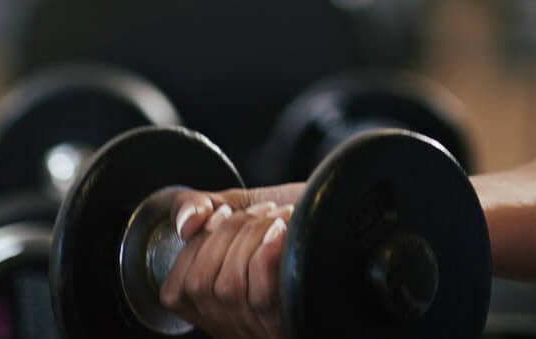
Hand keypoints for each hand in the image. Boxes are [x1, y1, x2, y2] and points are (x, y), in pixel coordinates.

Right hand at [159, 185, 303, 338]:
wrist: (358, 221)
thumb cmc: (300, 217)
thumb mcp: (243, 208)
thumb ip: (202, 209)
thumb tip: (184, 222)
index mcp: (217, 306)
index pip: (177, 290)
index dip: (194, 246)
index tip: (221, 214)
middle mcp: (236, 325)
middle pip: (201, 285)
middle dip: (226, 234)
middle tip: (259, 211)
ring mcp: (264, 328)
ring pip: (228, 287)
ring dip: (252, 236)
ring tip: (279, 217)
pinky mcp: (293, 321)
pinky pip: (262, 293)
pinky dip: (268, 252)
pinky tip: (286, 231)